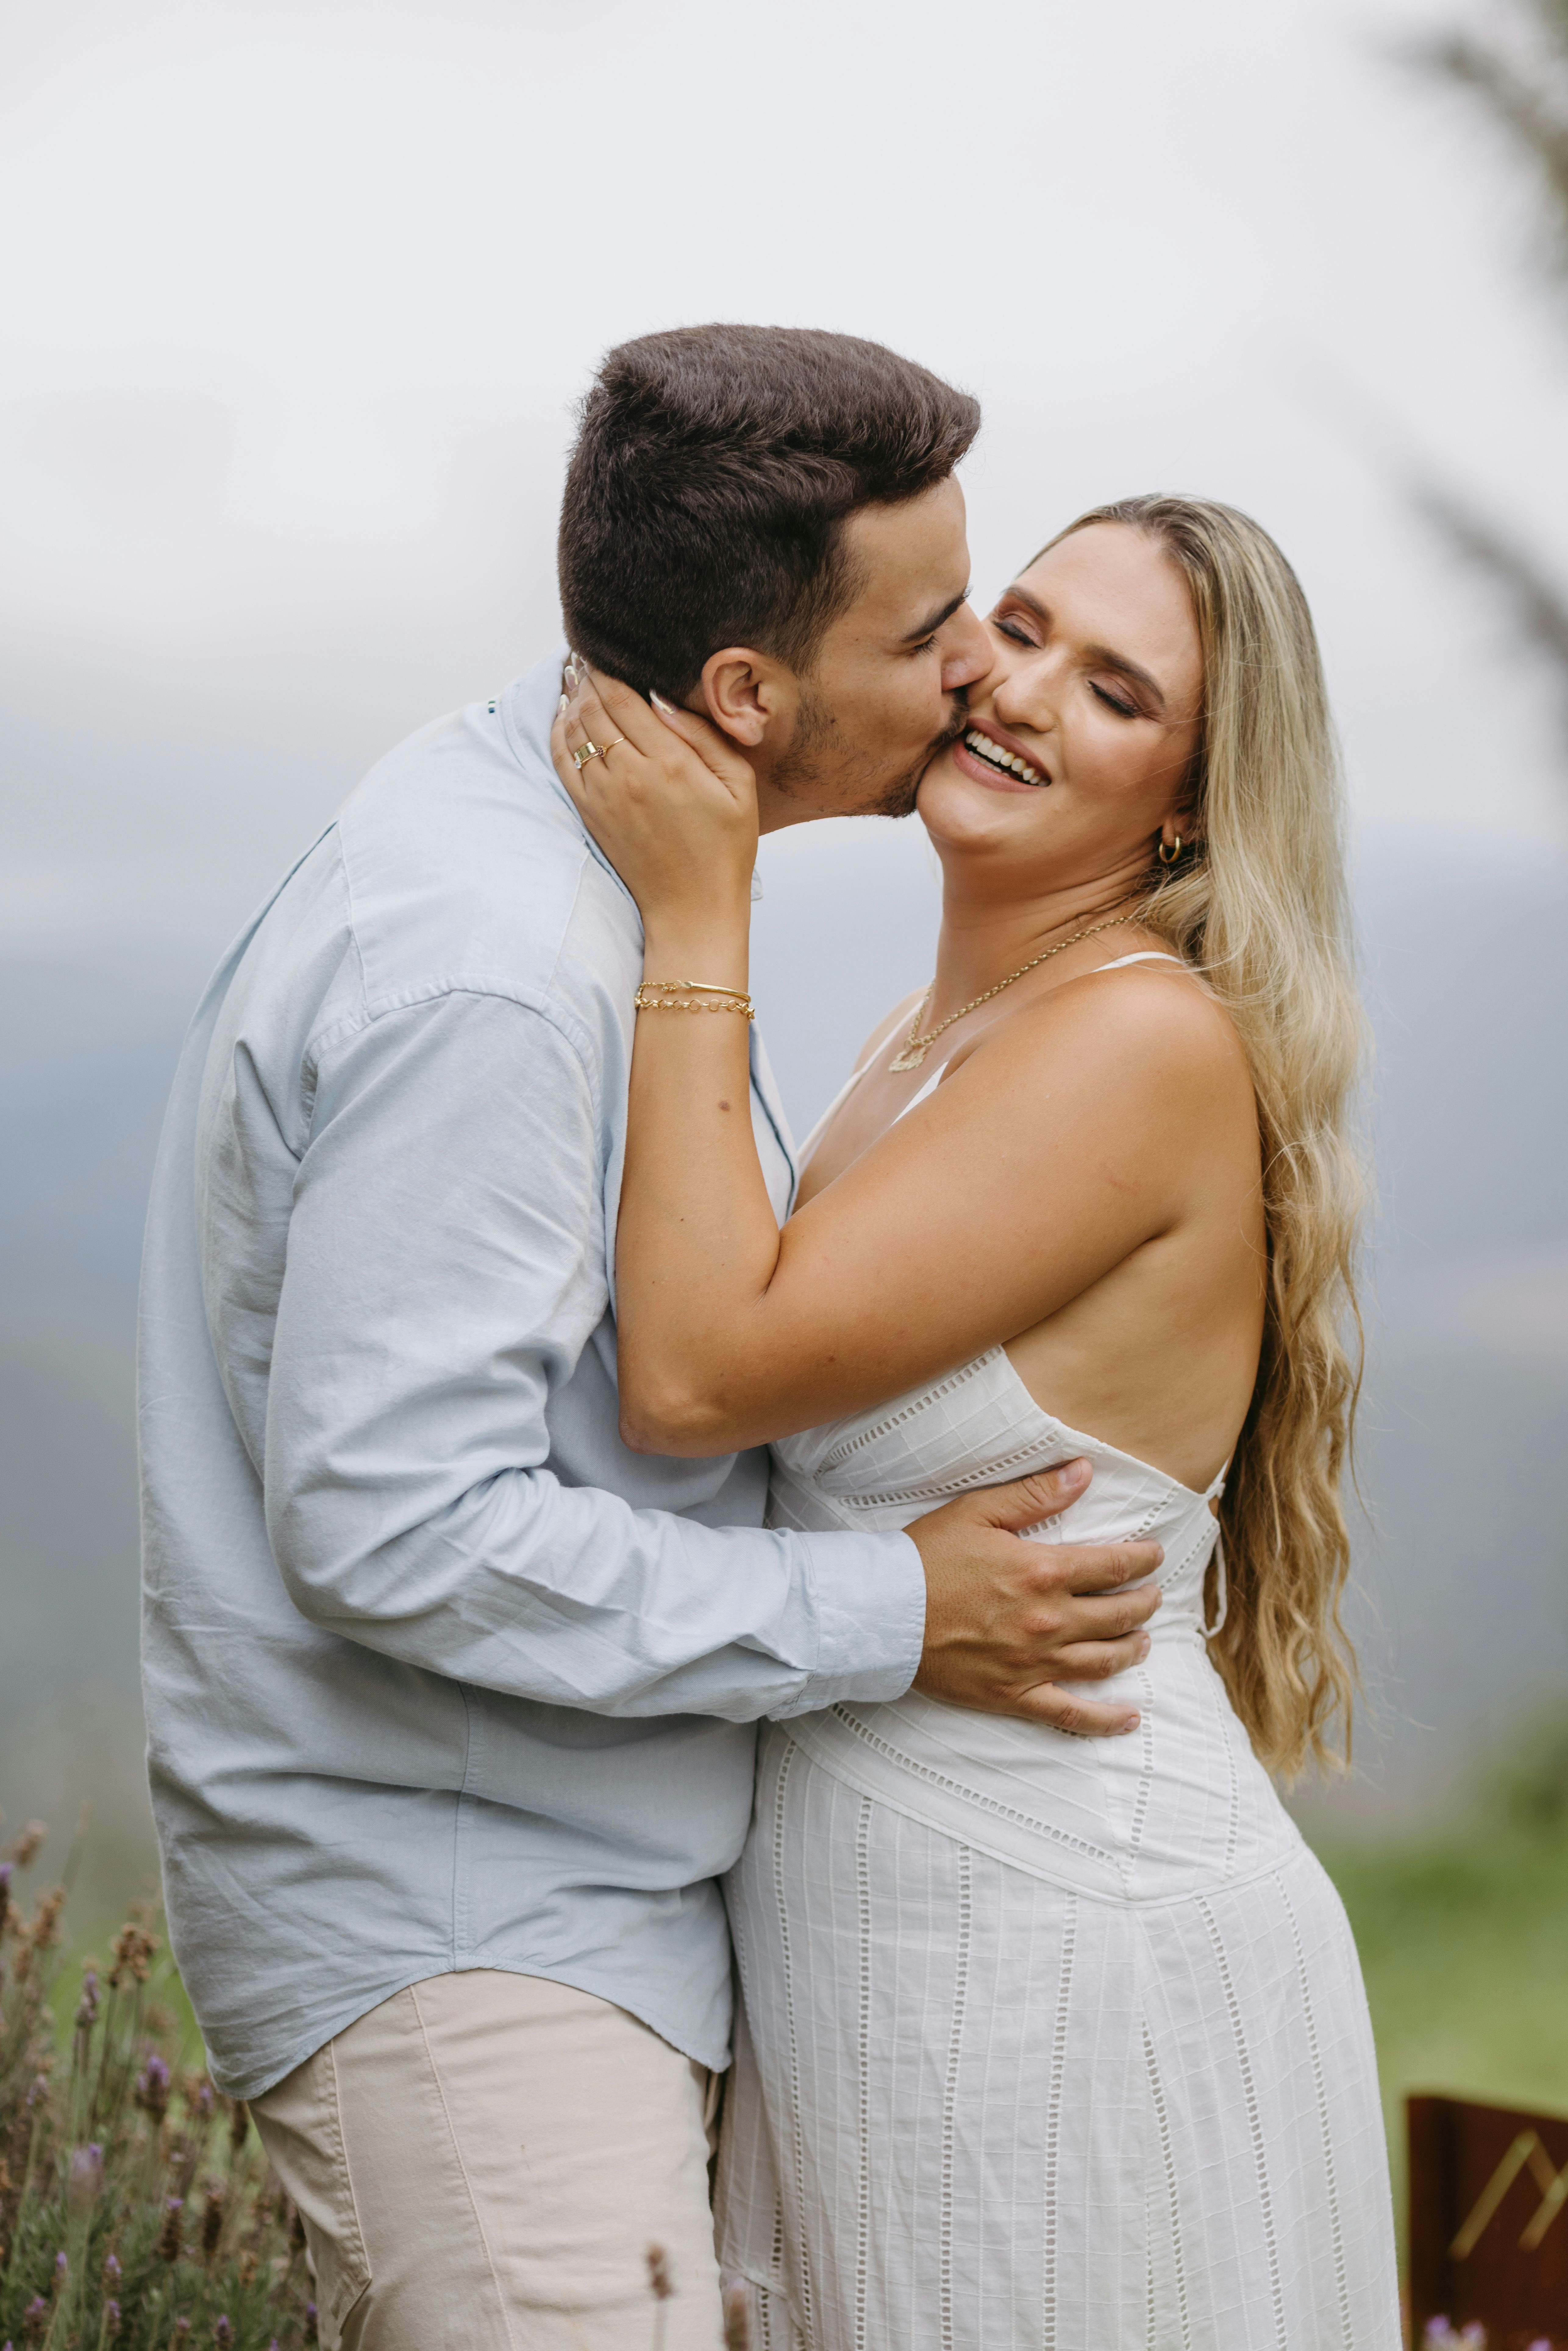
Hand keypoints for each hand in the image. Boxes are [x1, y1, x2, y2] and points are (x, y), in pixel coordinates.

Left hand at [553, 662, 758, 942]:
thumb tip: (661, 699)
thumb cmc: (725, 847)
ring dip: (570, 699)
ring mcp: (604, 796)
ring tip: (572, 676)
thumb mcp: (738, 786)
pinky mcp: (590, 815)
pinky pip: (563, 762)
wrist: (693, 907)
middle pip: (593, 708)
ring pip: (574, 731)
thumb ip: (705, 737)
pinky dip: (558, 734)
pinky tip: (563, 717)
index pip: (624, 697)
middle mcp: (630, 776)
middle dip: (586, 676)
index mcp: (670, 762)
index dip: (608, 668)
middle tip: (584, 655)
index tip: (603, 649)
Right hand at [907, 1462, 1162, 1734]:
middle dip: (1143, 1603)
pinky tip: (1129, 1718)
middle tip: (1152, 1595)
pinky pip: (1072, 1715)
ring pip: (1104, 1660)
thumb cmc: (926, 1557)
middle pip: (1117, 1614)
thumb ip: (1035, 1493)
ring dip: (1132, 1648)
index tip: (1154, 1556)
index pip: (1112, 1566)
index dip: (1141, 1560)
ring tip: (1143, 1640)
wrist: (882, 1613)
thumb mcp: (978, 1511)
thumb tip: (1083, 1472)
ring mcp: (1034, 1663)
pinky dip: (1106, 1720)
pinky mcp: (1014, 1695)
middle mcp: (1049, 1621)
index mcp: (1043, 1572)